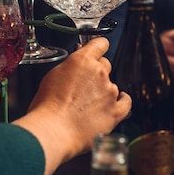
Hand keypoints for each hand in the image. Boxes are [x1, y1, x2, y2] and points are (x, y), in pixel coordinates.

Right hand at [14, 38, 131, 174]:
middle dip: (96, 73)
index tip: (98, 50)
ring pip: (112, 85)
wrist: (53, 130)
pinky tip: (116, 103)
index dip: (99, 47)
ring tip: (87, 105)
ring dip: (103, 91)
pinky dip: (122, 101)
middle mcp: (99, 73)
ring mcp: (110, 92)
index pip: (100, 44)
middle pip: (105, 65)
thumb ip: (69, 68)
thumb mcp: (52, 76)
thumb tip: (75, 68)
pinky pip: (126, 102)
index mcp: (82, 61)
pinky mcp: (116, 111)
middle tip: (84, 86)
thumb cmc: (47, 107)